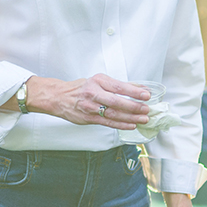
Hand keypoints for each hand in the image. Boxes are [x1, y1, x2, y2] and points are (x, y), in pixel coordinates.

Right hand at [28, 73, 150, 127]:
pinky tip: (131, 125)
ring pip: (113, 114)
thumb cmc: (81, 88)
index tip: (146, 94)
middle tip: (146, 109)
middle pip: (116, 101)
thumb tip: (140, 88)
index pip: (118, 86)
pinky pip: (107, 123)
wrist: (59, 97)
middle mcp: (94, 93)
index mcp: (98, 81)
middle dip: (134, 106)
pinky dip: (120, 125)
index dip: (133, 91)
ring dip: (130, 118)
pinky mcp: (88, 119)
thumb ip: (120, 85)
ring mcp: (90, 107)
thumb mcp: (99, 81)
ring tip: (143, 119)